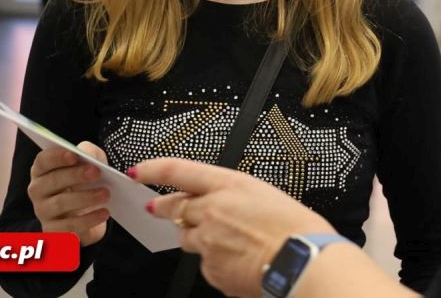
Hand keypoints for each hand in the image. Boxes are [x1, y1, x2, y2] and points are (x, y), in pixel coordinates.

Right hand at [28, 141, 110, 246]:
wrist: (90, 213)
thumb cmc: (85, 181)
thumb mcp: (90, 162)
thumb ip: (88, 153)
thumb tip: (87, 154)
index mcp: (42, 170)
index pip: (43, 161)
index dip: (57, 157)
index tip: (75, 155)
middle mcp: (38, 191)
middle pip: (52, 181)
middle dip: (75, 175)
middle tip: (97, 172)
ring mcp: (43, 212)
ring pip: (60, 204)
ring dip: (85, 198)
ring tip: (106, 194)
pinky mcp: (53, 232)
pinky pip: (68, 227)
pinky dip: (88, 219)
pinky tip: (104, 212)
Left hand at [132, 158, 334, 297]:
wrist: (302, 262)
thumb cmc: (295, 228)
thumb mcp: (264, 194)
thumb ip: (233, 196)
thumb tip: (219, 202)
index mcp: (228, 184)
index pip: (177, 171)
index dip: (152, 169)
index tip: (138, 171)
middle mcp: (212, 211)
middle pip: (174, 208)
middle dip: (165, 208)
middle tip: (158, 208)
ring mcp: (208, 242)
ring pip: (188, 238)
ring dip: (197, 236)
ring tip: (227, 239)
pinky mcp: (211, 270)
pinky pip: (205, 264)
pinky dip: (216, 261)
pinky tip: (239, 259)